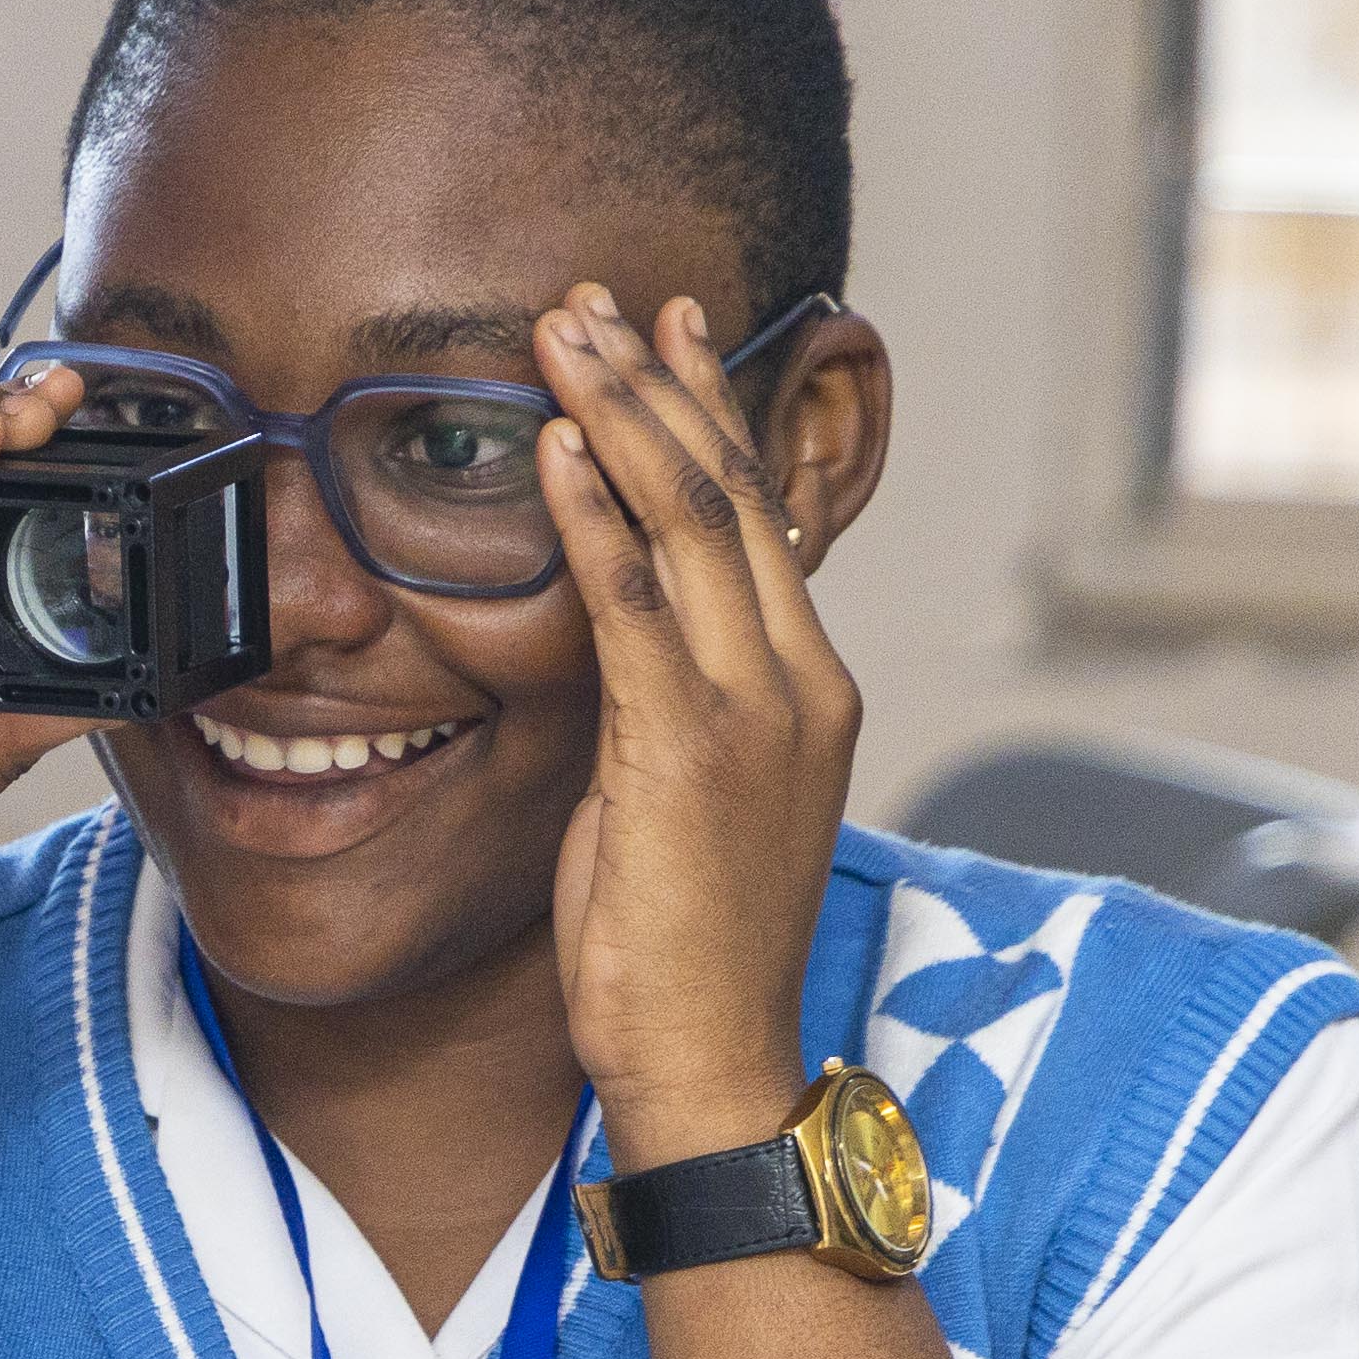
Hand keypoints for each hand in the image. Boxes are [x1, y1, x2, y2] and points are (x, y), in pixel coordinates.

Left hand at [534, 284, 859, 1168]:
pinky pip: (633, 603)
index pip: (763, 517)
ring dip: (620, 417)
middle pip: (733, 493)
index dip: (711, 415)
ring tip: (563, 335)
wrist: (713, 1057)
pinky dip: (591, 514)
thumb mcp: (684, 798)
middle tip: (596, 300)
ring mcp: (754, 710)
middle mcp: (800, 681)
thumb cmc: (684, 943)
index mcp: (807, 687)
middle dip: (660, 386)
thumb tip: (623, 644)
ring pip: (692, 523)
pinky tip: (551, 449)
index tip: (666, 335)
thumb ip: (667, 706)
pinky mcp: (688, 748)